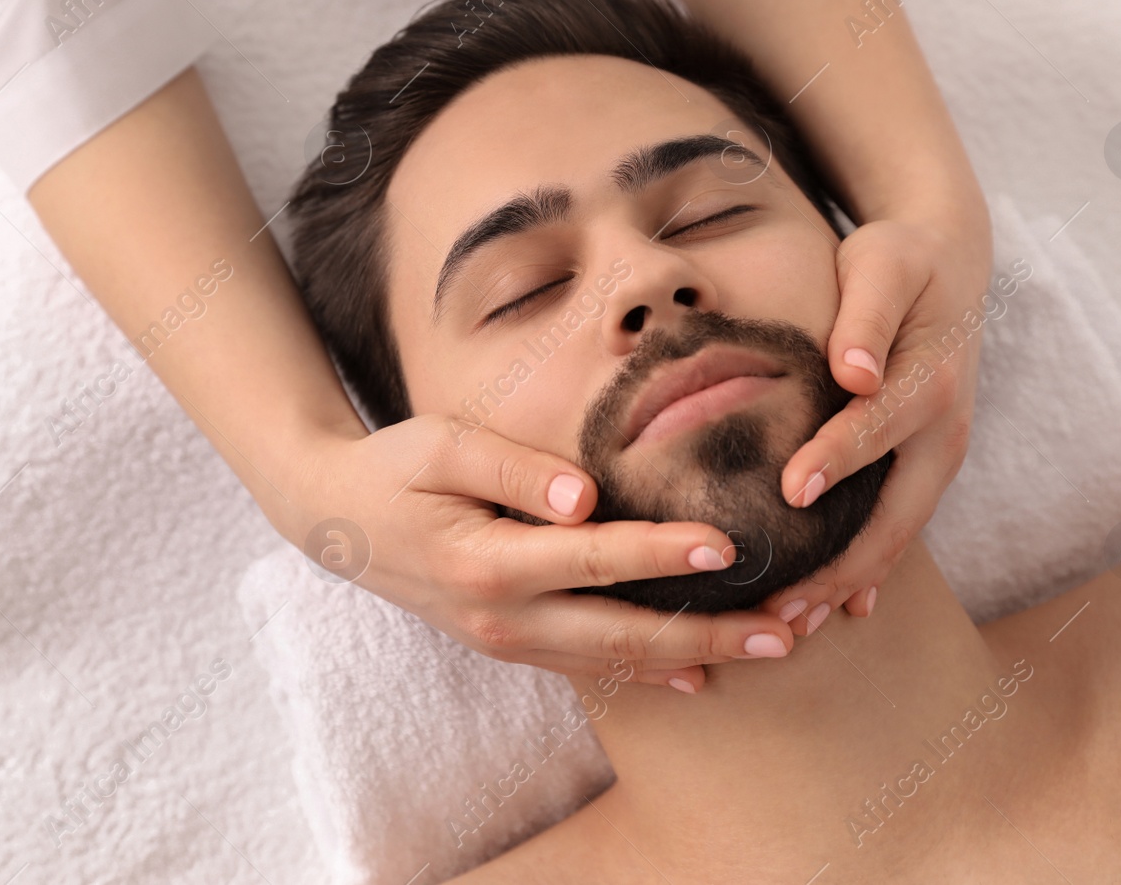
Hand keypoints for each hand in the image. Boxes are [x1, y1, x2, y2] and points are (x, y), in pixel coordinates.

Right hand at [288, 416, 802, 691]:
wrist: (335, 520)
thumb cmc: (393, 468)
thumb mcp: (440, 445)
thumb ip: (513, 467)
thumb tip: (586, 495)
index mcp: (487, 562)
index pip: (593, 559)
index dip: (663, 553)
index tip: (730, 545)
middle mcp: (502, 617)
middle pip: (622, 634)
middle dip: (708, 634)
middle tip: (785, 630)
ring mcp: (506, 640)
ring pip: (614, 661)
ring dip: (693, 656)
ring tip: (769, 649)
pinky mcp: (510, 644)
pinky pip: (588, 668)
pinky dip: (646, 672)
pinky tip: (698, 675)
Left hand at [766, 208, 992, 634]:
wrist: (948, 262)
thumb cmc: (901, 259)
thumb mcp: (884, 264)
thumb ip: (865, 314)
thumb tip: (853, 373)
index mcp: (930, 381)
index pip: (876, 427)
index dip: (836, 459)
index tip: (790, 491)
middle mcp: (942, 433)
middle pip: (892, 513)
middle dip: (840, 565)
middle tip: (783, 606)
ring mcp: (937, 457)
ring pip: (895, 535)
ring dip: (849, 583)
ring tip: (795, 624)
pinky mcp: (922, 466)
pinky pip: (897, 526)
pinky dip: (869, 570)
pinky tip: (840, 610)